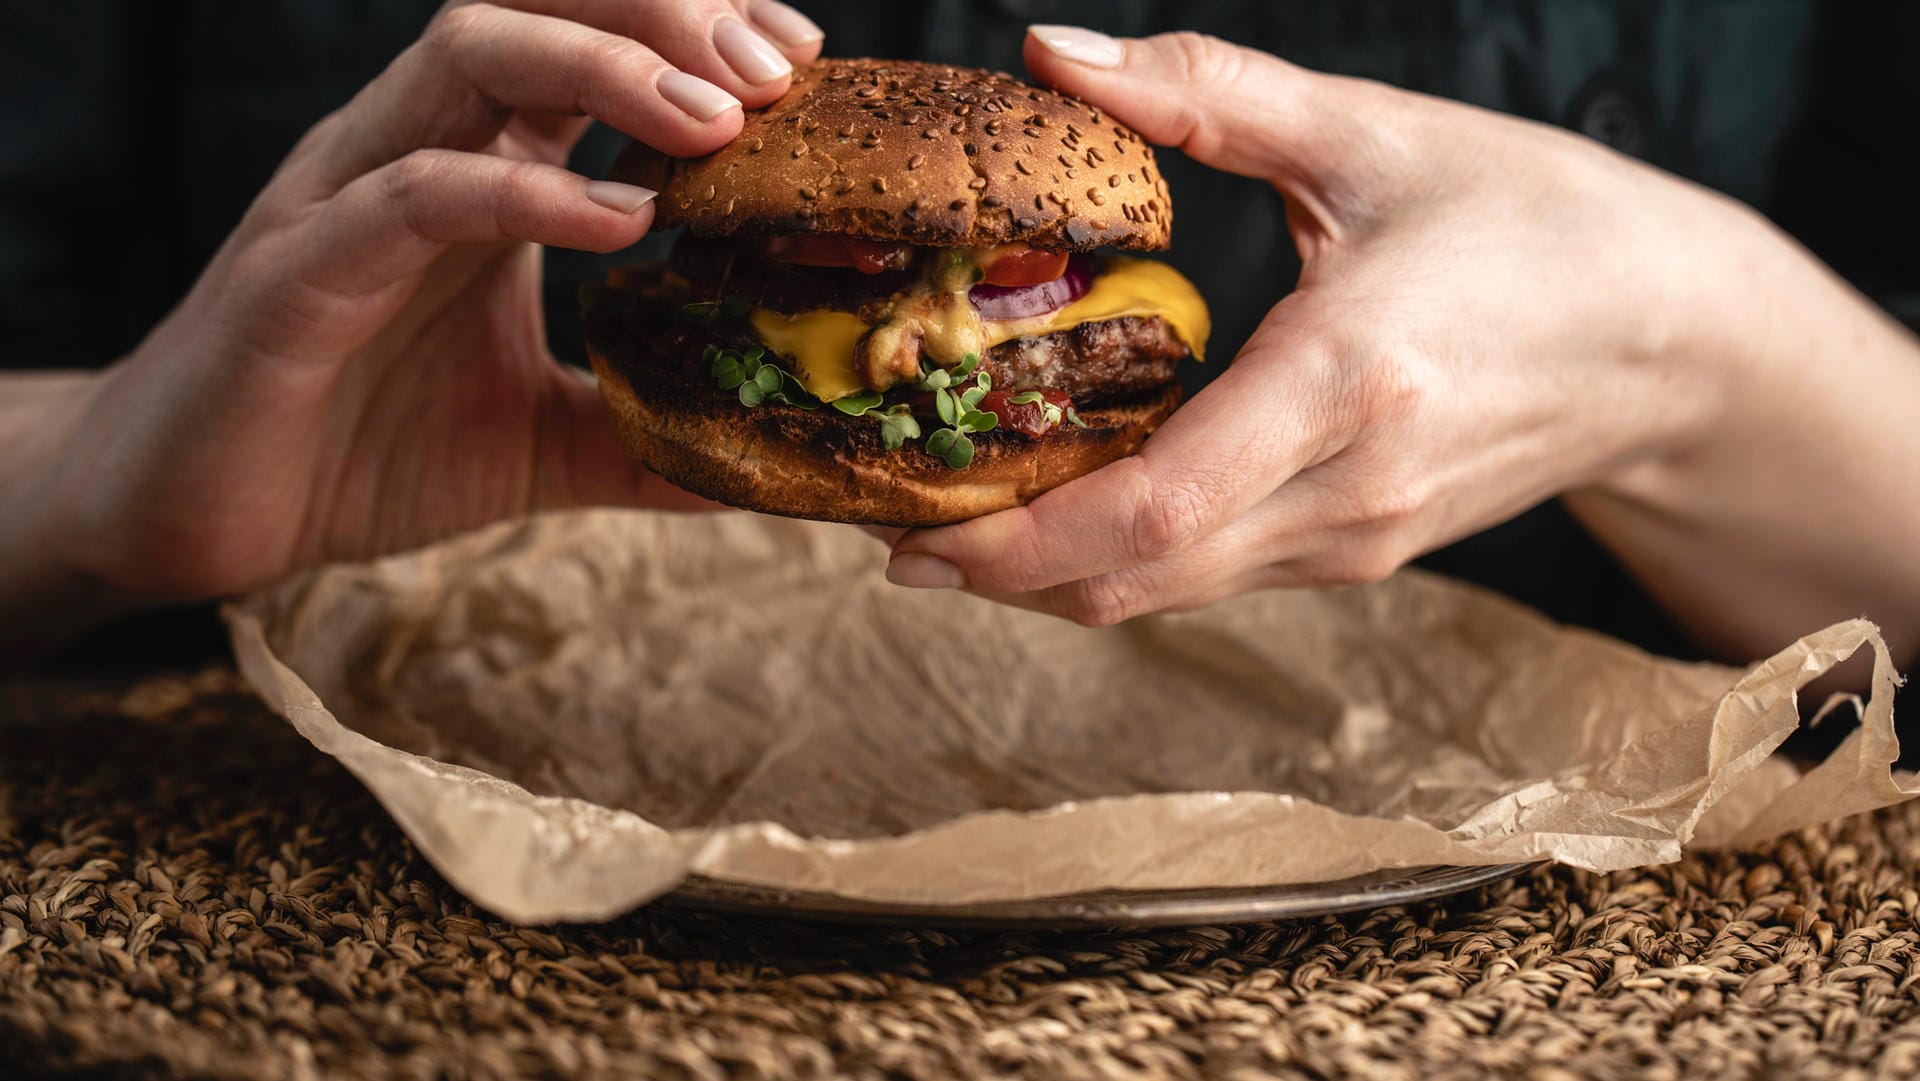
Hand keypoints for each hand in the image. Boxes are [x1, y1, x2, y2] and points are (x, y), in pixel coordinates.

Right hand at [9, 1, 822, 612]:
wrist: (190, 515)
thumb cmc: (360, 452)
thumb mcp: (540, 442)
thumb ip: (643, 432)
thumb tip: (764, 463)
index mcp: (475, 166)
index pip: (590, 44)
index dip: (695, 30)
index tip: (800, 62)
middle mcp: (414, 148)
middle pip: (541, 9)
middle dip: (667, 16)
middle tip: (777, 71)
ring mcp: (349, 196)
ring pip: (471, 55)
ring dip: (605, 67)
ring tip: (716, 122)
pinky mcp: (297, 272)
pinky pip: (412, 191)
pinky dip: (522, 190)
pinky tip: (617, 220)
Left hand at [885, 26, 1919, 661]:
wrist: (1671, 339)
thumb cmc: (1538, 222)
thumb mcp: (1375, 134)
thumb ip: (1208, 95)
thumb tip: (1053, 51)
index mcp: (1346, 384)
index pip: (1152, 509)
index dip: (1018, 542)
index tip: (912, 534)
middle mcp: (1346, 492)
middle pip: (1138, 579)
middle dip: (1004, 575)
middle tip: (892, 535)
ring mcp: (1358, 542)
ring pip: (1171, 594)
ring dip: (1056, 577)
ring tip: (955, 529)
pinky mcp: (1363, 553)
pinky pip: (1215, 577)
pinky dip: (1126, 562)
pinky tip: (1069, 513)